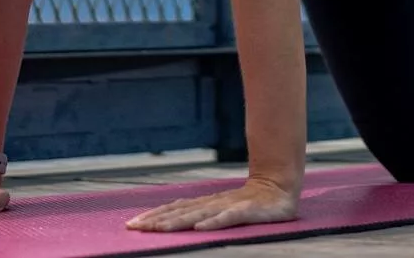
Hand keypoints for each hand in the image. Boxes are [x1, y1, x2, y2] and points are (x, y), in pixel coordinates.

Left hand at [127, 176, 298, 231]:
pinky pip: (229, 218)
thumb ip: (201, 212)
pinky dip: (214, 222)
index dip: (154, 216)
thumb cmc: (251, 200)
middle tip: (135, 228)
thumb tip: (173, 218)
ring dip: (178, 222)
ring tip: (159, 229)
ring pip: (200, 215)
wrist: (281, 184)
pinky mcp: (248, 211)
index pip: (176, 209)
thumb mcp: (222, 207)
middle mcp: (214, 203)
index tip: (132, 224)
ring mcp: (231, 206)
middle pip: (182, 213)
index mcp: (207, 203)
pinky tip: (201, 228)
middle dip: (158, 221)